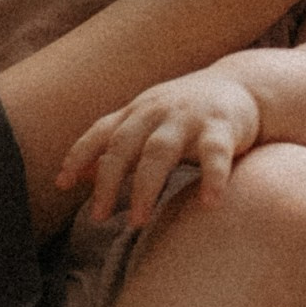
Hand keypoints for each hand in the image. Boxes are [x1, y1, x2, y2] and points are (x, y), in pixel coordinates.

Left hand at [59, 69, 260, 224]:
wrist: (243, 84)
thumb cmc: (185, 113)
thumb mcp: (146, 124)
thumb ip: (114, 147)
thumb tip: (77, 176)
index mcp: (135, 113)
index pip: (100, 133)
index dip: (79, 156)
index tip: (61, 184)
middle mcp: (156, 112)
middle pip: (124, 146)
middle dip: (108, 182)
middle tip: (98, 218)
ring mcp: (188, 118)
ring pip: (160, 151)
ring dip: (145, 187)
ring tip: (137, 221)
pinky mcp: (223, 128)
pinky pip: (215, 155)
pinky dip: (212, 179)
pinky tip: (209, 204)